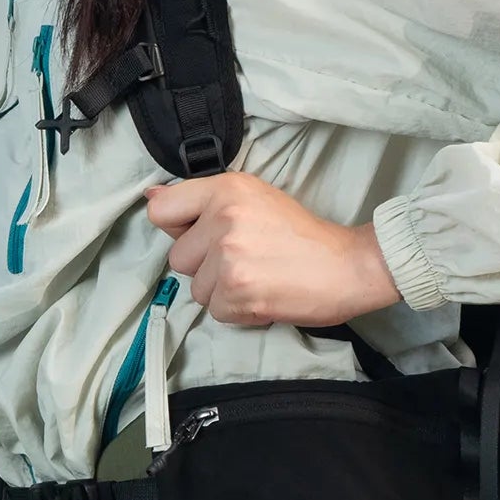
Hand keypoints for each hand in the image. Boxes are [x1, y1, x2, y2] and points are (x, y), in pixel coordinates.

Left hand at [143, 172, 402, 326]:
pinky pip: (216, 311)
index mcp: (224, 189)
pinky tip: (262, 295)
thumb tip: (149, 196)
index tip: (197, 234)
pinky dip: (237, 310)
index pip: (161, 210)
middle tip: (241, 260)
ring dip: (221, 290)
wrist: (349, 265)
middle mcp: (222, 219)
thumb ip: (200, 199)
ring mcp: (230, 257)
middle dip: (203, 266)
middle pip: (177, 257)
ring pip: (196, 288)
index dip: (175, 227)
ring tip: (255, 277)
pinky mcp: (240, 292)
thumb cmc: (300, 232)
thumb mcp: (251, 197)